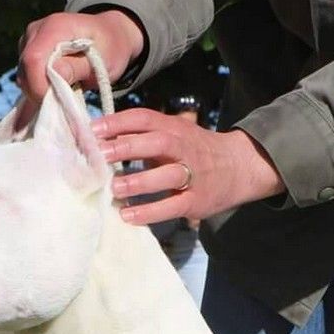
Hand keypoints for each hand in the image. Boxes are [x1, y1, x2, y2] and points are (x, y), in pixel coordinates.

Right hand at [17, 10, 144, 102]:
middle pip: (25, 68)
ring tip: (62, 93)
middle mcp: (37, 30)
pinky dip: (37, 87)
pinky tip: (54, 89)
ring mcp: (29, 40)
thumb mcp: (104, 60)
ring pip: (23, 74)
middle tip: (62, 101)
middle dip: (39, 91)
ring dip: (38, 90)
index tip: (56, 100)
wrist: (109, 36)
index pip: (33, 59)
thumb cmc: (110, 48)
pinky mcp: (27, 51)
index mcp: (55, 26)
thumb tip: (56, 74)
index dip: (39, 85)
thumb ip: (78, 67)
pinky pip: (25, 75)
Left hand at [92, 108, 285, 223]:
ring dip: (139, 182)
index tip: (93, 128)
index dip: (119, 121)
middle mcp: (184, 149)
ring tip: (114, 187)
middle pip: (158, 143)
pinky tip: (128, 215)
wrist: (240, 167)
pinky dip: (149, 212)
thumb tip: (100, 138)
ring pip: (167, 176)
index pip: (145, 119)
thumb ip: (141, 136)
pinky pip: (172, 206)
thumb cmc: (193, 150)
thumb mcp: (172, 135)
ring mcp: (193, 175)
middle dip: (128, 147)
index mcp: (174, 129)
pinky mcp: (196, 200)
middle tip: (100, 154)